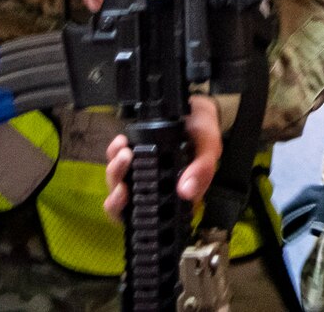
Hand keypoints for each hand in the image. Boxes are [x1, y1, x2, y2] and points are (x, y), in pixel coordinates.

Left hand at [102, 95, 222, 220]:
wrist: (195, 108)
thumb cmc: (203, 131)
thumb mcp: (210, 147)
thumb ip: (203, 169)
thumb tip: (186, 191)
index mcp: (173, 196)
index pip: (148, 216)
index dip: (129, 212)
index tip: (126, 194)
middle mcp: (153, 188)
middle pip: (125, 204)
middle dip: (116, 192)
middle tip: (123, 175)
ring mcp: (140, 174)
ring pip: (117, 183)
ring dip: (114, 171)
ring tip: (123, 152)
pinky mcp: (132, 157)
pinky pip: (115, 161)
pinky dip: (113, 153)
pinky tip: (121, 142)